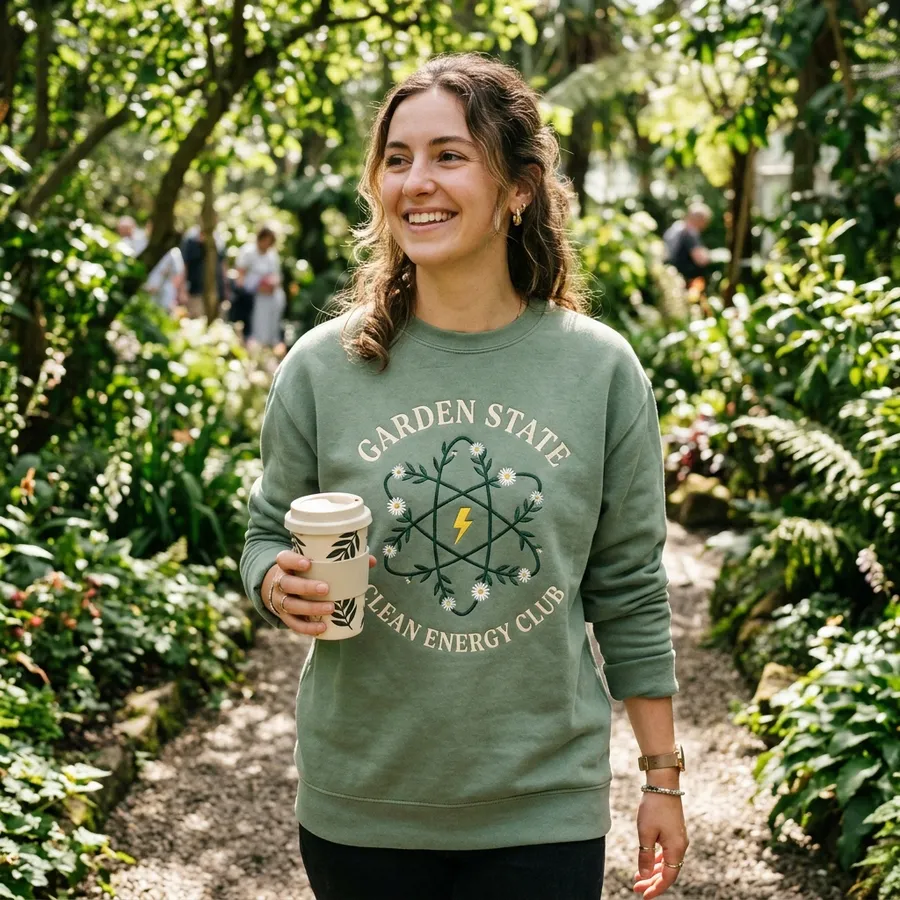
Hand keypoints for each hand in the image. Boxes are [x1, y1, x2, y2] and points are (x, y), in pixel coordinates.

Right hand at [262, 550, 376, 635]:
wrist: (280, 588)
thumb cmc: (305, 572)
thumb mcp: (315, 563)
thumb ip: (341, 561)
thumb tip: (372, 561)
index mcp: (286, 565)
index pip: (284, 559)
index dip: (294, 561)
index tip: (309, 563)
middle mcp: (280, 582)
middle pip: (288, 584)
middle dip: (306, 587)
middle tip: (326, 589)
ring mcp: (280, 601)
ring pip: (291, 605)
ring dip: (310, 608)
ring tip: (331, 608)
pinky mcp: (284, 616)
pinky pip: (294, 624)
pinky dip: (307, 628)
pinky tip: (323, 627)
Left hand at [632, 792, 688, 898]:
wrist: (663, 785)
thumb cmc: (653, 808)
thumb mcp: (645, 833)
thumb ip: (645, 856)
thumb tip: (644, 876)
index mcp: (676, 849)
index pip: (668, 877)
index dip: (656, 888)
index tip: (643, 895)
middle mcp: (680, 846)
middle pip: (667, 872)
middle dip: (651, 881)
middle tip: (635, 886)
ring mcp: (678, 839)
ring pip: (666, 862)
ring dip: (653, 871)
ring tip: (638, 876)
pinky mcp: (674, 832)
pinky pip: (666, 852)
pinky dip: (656, 860)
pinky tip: (647, 862)